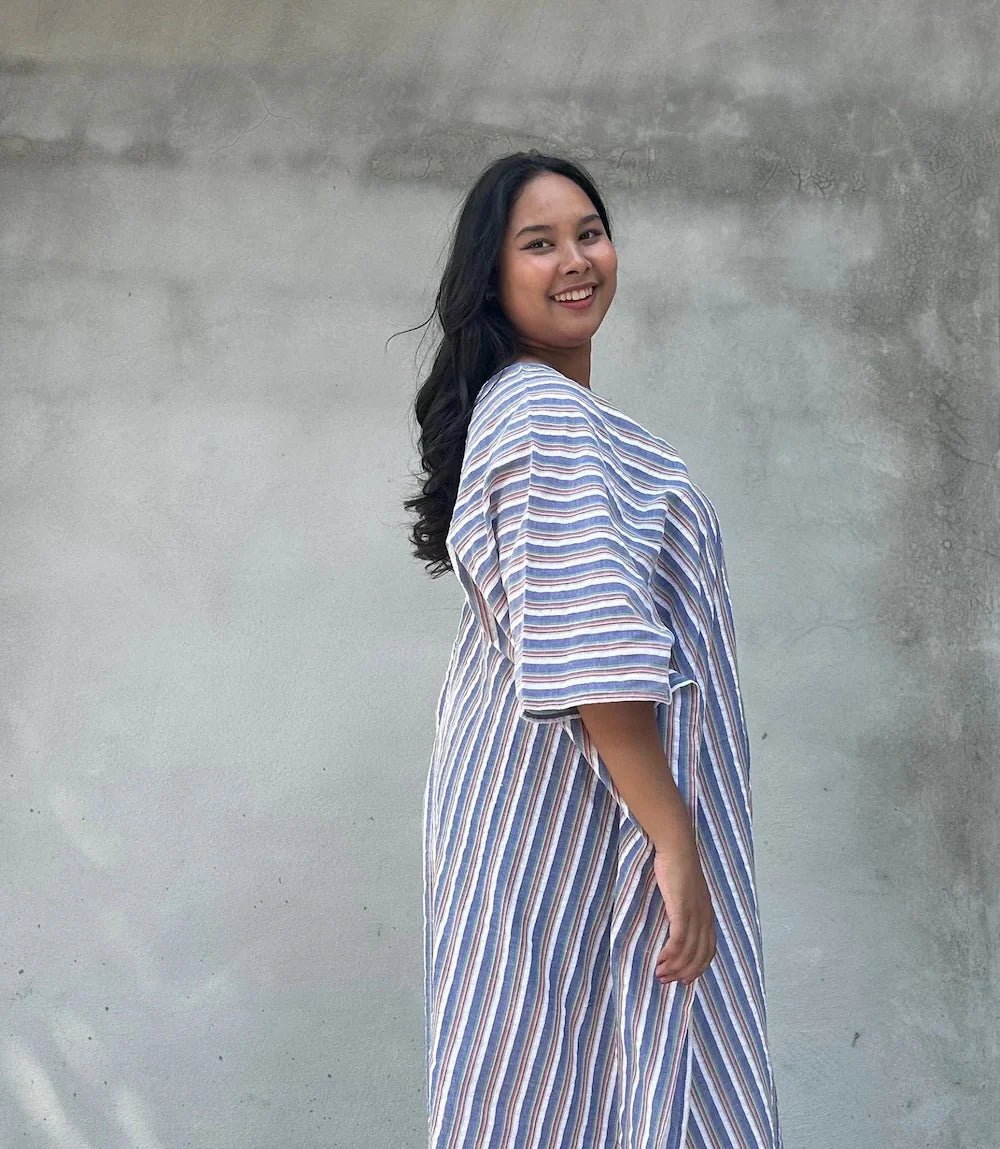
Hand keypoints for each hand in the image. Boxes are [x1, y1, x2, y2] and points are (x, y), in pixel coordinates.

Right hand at [652, 841, 715, 985]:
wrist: (677, 849)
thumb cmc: (677, 866)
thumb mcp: (686, 891)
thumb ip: (686, 907)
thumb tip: (677, 921)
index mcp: (708, 914)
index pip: (709, 950)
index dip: (698, 968)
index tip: (685, 979)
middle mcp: (705, 918)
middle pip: (700, 956)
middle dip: (685, 973)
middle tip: (668, 981)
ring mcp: (695, 915)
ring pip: (688, 952)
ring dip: (674, 967)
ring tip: (660, 975)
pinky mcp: (682, 911)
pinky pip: (678, 941)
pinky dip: (670, 955)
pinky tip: (660, 960)